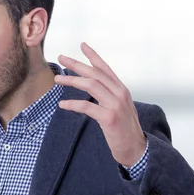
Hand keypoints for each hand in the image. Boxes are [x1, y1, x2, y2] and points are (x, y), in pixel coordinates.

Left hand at [54, 42, 146, 166]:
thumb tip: (93, 86)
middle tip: (61, 57)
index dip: (93, 56)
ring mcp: (115, 105)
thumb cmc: (125, 129)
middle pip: (95, 73)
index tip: (82, 45)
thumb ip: (109, 95)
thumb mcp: (119, 107)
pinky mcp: (109, 118)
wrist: (136, 149)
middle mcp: (120, 93)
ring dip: (71, 80)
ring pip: (90, 86)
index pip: (105, 68)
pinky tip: (62, 104)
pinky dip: (73, 104)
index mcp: (121, 89)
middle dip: (76, 64)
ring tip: (57, 79)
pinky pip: (87, 106)